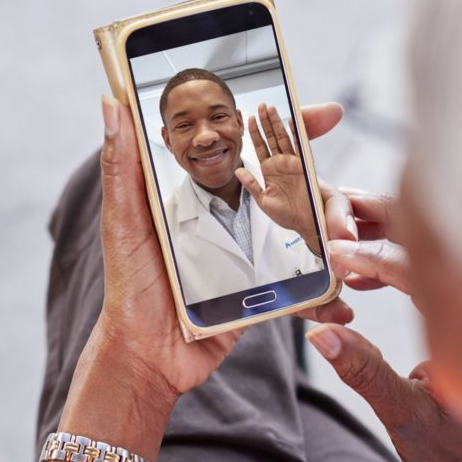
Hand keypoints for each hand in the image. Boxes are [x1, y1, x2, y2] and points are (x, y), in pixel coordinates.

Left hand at [95, 97, 353, 395]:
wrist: (147, 358)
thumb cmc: (129, 288)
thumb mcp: (124, 221)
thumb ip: (122, 166)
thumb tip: (111, 103)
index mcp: (202, 195)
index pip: (251, 150)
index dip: (287, 128)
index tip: (325, 113)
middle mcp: (231, 220)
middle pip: (291, 190)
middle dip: (327, 190)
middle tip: (345, 200)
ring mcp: (251, 257)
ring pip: (305, 236)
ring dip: (335, 238)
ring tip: (350, 243)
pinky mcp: (263, 295)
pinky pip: (302, 288)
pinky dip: (325, 295)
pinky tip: (342, 300)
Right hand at [304, 188, 461, 461]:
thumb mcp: (406, 416)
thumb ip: (364, 372)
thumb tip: (322, 334)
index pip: (413, 267)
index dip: (367, 254)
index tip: (331, 251)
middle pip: (429, 237)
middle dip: (381, 215)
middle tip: (337, 202)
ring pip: (430, 245)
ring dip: (386, 231)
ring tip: (342, 229)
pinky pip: (430, 265)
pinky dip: (394, 258)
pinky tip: (364, 274)